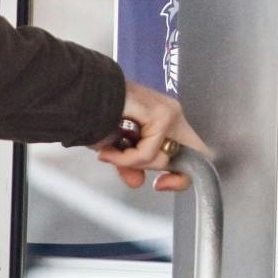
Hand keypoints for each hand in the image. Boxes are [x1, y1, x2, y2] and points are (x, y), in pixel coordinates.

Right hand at [94, 81, 208, 192]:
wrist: (83, 92)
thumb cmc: (97, 112)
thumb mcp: (118, 146)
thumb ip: (131, 165)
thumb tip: (137, 182)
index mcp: (168, 118)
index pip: (194, 155)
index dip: (180, 178)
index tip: (159, 184)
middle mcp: (173, 114)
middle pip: (177, 161)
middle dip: (145, 166)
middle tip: (118, 156)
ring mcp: (169, 113)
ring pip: (161, 159)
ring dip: (132, 162)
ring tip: (110, 150)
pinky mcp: (160, 115)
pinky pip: (147, 153)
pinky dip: (125, 158)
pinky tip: (109, 149)